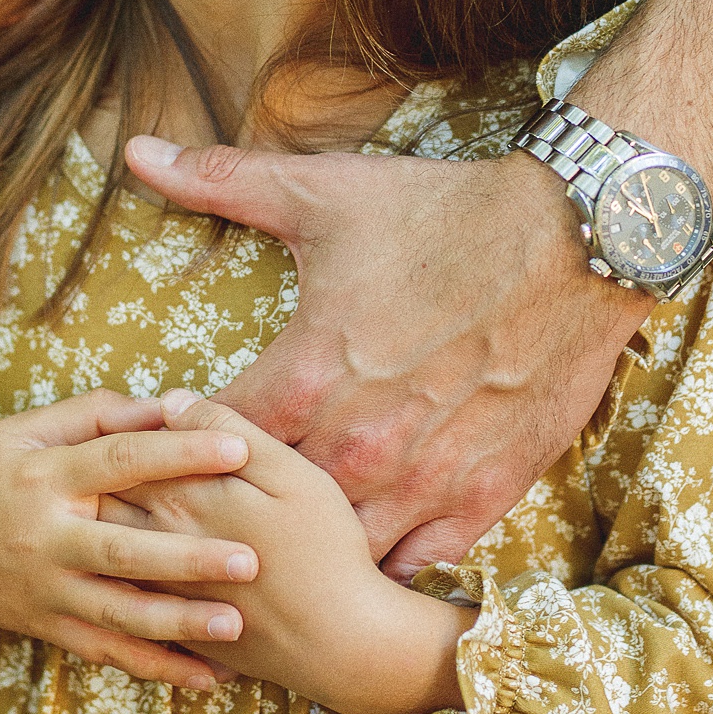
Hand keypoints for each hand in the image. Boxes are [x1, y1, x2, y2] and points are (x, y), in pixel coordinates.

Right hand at [0, 392, 262, 692]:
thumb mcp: (20, 430)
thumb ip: (92, 415)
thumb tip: (165, 403)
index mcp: (43, 477)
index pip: (120, 462)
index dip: (180, 455)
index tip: (238, 450)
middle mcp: (45, 539)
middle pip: (125, 550)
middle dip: (189, 558)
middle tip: (251, 559)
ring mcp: (45, 590)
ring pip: (118, 614)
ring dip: (179, 624)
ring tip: (236, 625)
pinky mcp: (46, 627)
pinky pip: (105, 653)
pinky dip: (156, 668)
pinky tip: (207, 678)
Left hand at [107, 393, 475, 713]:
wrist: (339, 643)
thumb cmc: (324, 549)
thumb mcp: (290, 474)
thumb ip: (227, 431)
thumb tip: (172, 402)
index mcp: (181, 497)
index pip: (125, 452)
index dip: (123, 431)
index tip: (132, 420)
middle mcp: (158, 543)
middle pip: (103, 499)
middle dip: (97, 478)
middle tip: (100, 461)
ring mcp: (160, 590)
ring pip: (105, 549)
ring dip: (97, 527)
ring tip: (102, 511)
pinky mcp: (172, 627)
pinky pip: (123, 597)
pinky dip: (113, 578)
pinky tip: (124, 567)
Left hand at [124, 138, 648, 577]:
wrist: (577, 240)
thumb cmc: (445, 215)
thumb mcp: (324, 194)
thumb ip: (221, 183)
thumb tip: (135, 153)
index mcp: (304, 375)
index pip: (207, 442)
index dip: (182, 445)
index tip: (174, 441)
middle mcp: (355, 442)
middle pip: (263, 508)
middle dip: (235, 505)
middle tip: (216, 503)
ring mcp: (422, 477)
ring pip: (338, 546)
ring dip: (312, 544)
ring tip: (286, 544)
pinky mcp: (484, 494)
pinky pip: (418, 560)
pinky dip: (391, 558)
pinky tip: (369, 549)